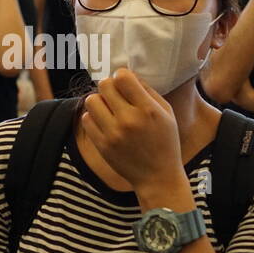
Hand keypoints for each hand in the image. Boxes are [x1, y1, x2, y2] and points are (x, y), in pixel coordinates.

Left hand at [81, 67, 183, 190]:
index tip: (125, 84)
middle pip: (104, 85)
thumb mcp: (166, 113)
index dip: (121, 76)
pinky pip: (86, 119)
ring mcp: (113, 134)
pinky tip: (105, 123)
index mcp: (148, 109)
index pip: (122, 77)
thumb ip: (148, 91)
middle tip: (116, 96)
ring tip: (109, 109)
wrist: (157, 177)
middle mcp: (129, 120)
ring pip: (91, 100)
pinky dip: (94, 118)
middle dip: (110, 87)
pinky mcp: (102, 145)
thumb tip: (126, 74)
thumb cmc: (165, 142)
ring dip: (99, 101)